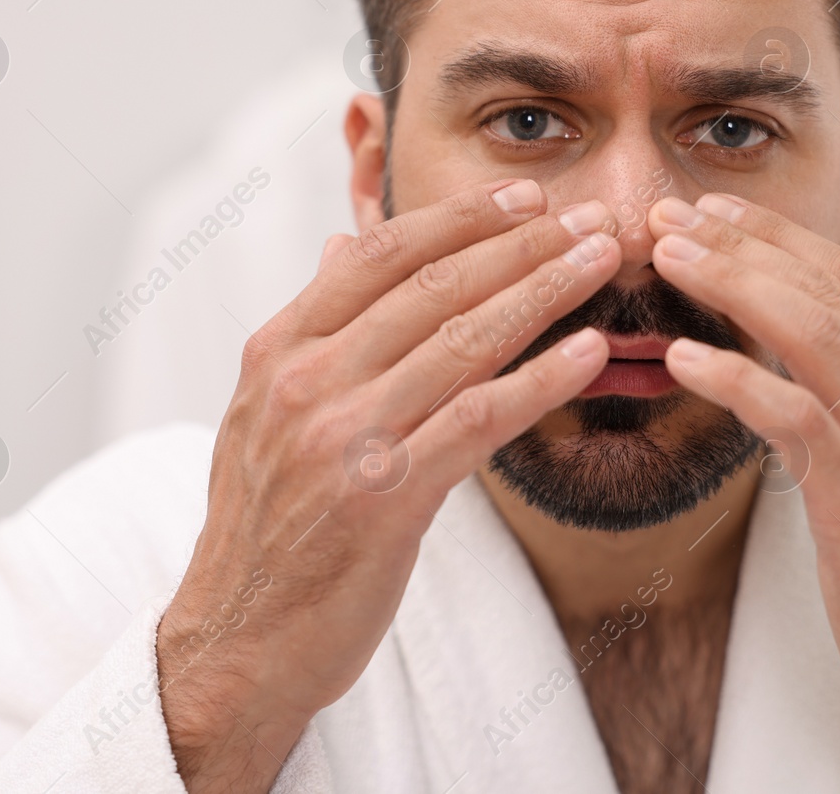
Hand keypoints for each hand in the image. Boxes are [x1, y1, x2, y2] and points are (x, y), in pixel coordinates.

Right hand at [156, 181, 620, 793]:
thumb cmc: (263, 530)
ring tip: (603, 262)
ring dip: (544, 293)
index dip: (458, 218)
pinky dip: (540, 381)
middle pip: (432, 286)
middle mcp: (305, 380)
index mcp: (277, 350)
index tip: (524, 196)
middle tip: (588, 217)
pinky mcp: (383, 497)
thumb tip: (338, 246)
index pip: (377, 254)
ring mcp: (343, 437)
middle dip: (521, 243)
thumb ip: (312, 326)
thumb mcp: (262, 412)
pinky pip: (478, 421)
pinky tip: (590, 354)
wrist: (235, 643)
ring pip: (463, 341)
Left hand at [647, 193, 839, 793]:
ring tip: (667, 255)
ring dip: (729, 284)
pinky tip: (684, 356)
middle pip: (827, 290)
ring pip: (810, 332)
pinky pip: (792, 415)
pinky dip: (735, 378)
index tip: (717, 213)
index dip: (782, 239)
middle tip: (672, 212)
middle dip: (742, 244)